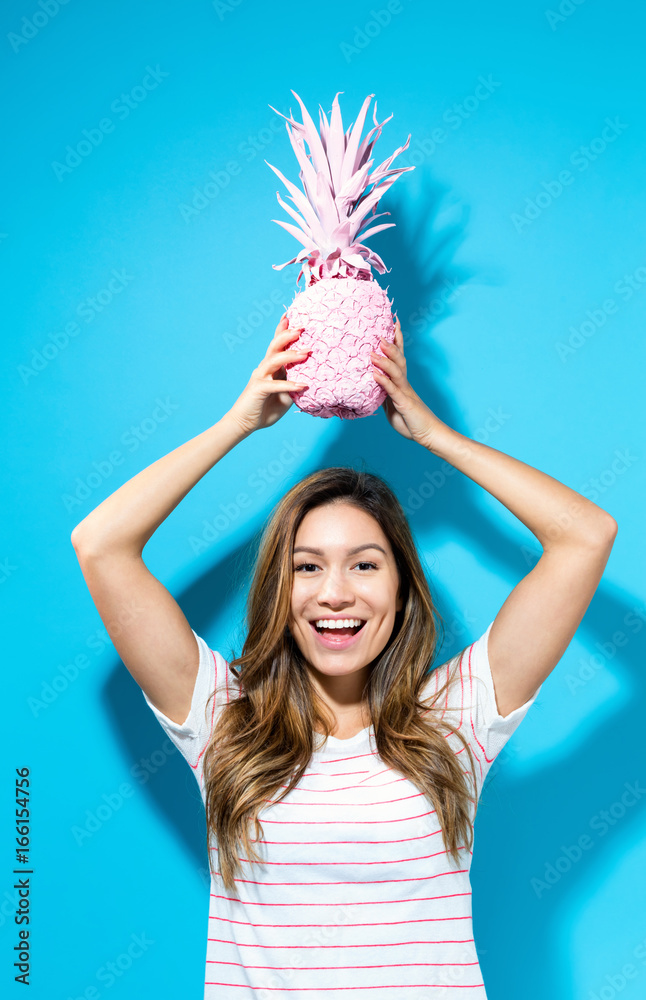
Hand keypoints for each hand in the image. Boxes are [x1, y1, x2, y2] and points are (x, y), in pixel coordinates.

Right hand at [226, 314, 310, 435]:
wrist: (244, 424)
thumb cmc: (265, 409)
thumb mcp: (285, 396)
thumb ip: (294, 385)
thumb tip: (311, 379)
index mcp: (271, 367)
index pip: (277, 345)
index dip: (283, 329)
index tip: (292, 316)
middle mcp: (264, 368)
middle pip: (274, 346)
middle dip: (288, 335)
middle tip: (303, 328)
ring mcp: (260, 377)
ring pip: (274, 360)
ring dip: (291, 355)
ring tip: (307, 352)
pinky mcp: (258, 389)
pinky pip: (275, 384)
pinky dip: (289, 384)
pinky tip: (303, 386)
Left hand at [371, 317, 442, 446]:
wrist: (429, 435)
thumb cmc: (412, 422)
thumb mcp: (394, 406)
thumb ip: (385, 394)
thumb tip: (376, 385)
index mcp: (402, 383)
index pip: (398, 358)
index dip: (396, 340)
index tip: (392, 323)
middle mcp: (404, 384)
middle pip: (398, 359)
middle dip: (390, 344)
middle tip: (380, 330)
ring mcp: (405, 392)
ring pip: (395, 371)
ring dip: (385, 359)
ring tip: (375, 348)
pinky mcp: (404, 403)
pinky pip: (392, 390)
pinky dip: (383, 380)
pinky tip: (375, 373)